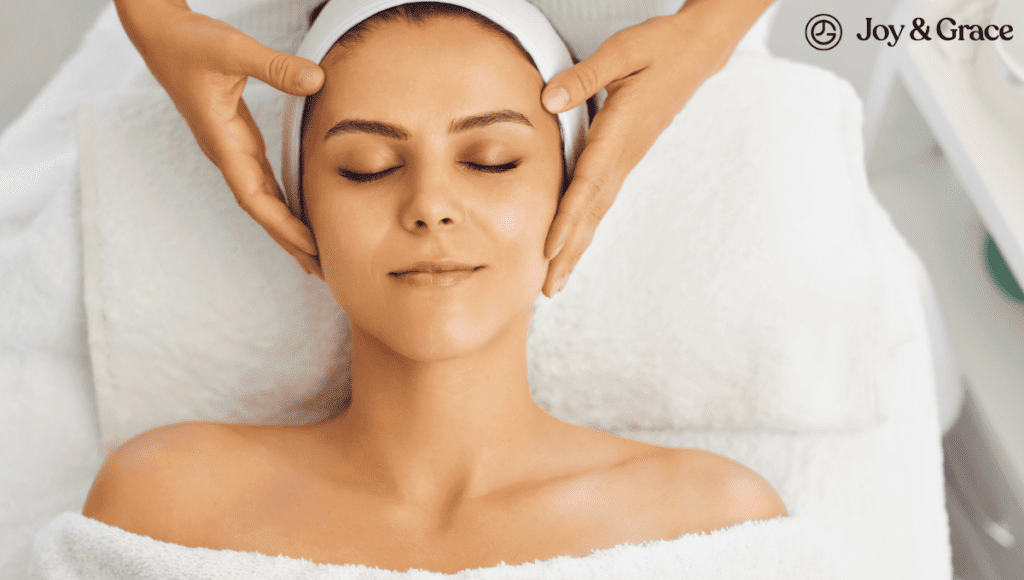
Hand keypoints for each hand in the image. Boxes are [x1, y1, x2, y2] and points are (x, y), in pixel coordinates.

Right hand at [113, 0, 324, 275]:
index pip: (255, 197)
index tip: (311, 248)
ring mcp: (232, 148)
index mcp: (222, 142)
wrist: (159, 33)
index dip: (283, 226)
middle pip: (262, 209)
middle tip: (323, 269)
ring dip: (287, 227)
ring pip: (263, 198)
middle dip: (290, 240)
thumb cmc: (190, 41)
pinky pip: (264, 179)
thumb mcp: (233, 49)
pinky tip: (300, 213)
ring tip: (316, 255)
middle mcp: (227, 153)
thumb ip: (275, 66)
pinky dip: (283, 201)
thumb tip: (318, 80)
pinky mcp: (238, 138)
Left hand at [539, 12, 734, 297]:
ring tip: (557, 282)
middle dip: (570, 253)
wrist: (696, 51)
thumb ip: (584, 77)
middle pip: (592, 213)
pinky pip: (601, 199)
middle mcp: (624, 155)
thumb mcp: (622, 51)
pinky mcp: (626, 157)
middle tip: (548, 291)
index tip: (548, 250)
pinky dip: (585, 226)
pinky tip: (573, 244)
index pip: (588, 184)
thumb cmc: (660, 47)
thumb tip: (549, 100)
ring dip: (577, 248)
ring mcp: (627, 160)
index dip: (567, 219)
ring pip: (598, 211)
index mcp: (620, 132)